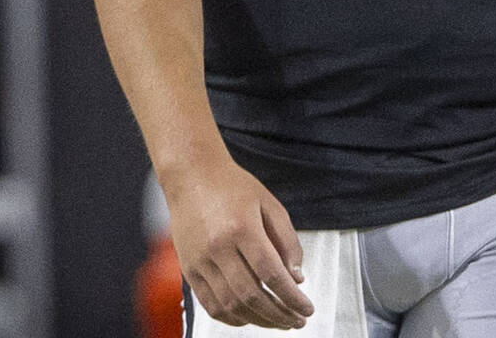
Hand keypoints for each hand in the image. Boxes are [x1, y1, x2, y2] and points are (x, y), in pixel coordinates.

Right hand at [164, 154, 313, 329]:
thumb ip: (287, 239)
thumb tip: (297, 277)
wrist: (192, 175)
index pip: (271, 273)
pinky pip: (210, 304)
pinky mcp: (188, 269)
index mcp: (242, 227)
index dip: (291, 297)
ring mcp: (200, 260)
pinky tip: (250, 317)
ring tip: (277, 321)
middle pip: (252, 295)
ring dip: (258, 320)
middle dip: (278, 315)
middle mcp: (218, 247)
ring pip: (231, 305)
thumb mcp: (269, 203)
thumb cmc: (232, 186)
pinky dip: (232, 317)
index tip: (306, 308)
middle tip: (296, 321)